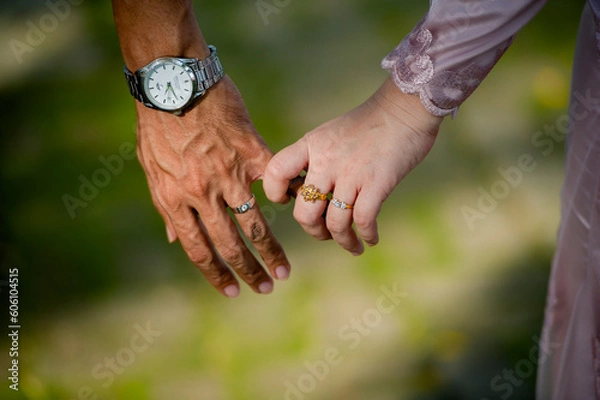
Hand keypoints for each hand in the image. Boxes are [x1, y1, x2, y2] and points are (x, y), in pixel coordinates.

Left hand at [136, 76, 289, 296]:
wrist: (174, 82)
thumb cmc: (157, 125)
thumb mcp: (152, 170)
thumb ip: (166, 207)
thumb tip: (173, 240)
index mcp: (175, 200)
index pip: (198, 250)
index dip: (216, 275)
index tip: (232, 292)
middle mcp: (203, 194)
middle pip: (230, 244)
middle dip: (249, 271)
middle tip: (266, 288)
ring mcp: (229, 174)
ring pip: (255, 223)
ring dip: (272, 251)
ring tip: (285, 270)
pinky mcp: (250, 152)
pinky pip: (277, 180)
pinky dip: (292, 195)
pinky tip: (303, 211)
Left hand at [264, 78, 442, 254]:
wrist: (404, 109)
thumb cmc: (369, 124)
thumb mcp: (331, 134)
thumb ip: (316, 158)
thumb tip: (308, 191)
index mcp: (311, 145)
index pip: (276, 171)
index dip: (274, 191)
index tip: (287, 201)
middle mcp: (326, 161)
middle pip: (304, 212)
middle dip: (314, 231)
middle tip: (325, 233)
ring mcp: (351, 173)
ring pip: (334, 223)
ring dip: (343, 241)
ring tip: (352, 245)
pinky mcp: (377, 183)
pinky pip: (363, 220)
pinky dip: (366, 236)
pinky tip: (371, 239)